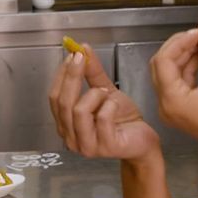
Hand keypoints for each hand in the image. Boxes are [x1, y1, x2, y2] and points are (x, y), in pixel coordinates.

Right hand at [48, 43, 160, 161]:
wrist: (143, 138)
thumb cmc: (122, 119)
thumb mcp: (104, 91)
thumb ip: (91, 73)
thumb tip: (82, 49)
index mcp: (65, 124)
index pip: (54, 97)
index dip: (62, 75)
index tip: (72, 55)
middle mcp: (71, 138)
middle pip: (63, 103)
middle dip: (72, 76)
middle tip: (82, 58)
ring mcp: (86, 146)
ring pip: (79, 111)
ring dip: (95, 95)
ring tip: (106, 94)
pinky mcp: (105, 147)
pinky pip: (102, 119)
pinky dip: (110, 106)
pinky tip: (116, 106)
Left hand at [150, 17, 197, 161]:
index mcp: (171, 99)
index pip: (163, 60)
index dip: (180, 42)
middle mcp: (165, 105)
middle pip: (162, 66)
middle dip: (179, 47)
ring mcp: (171, 109)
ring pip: (169, 74)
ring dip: (184, 56)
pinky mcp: (181, 111)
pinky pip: (178, 84)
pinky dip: (188, 69)